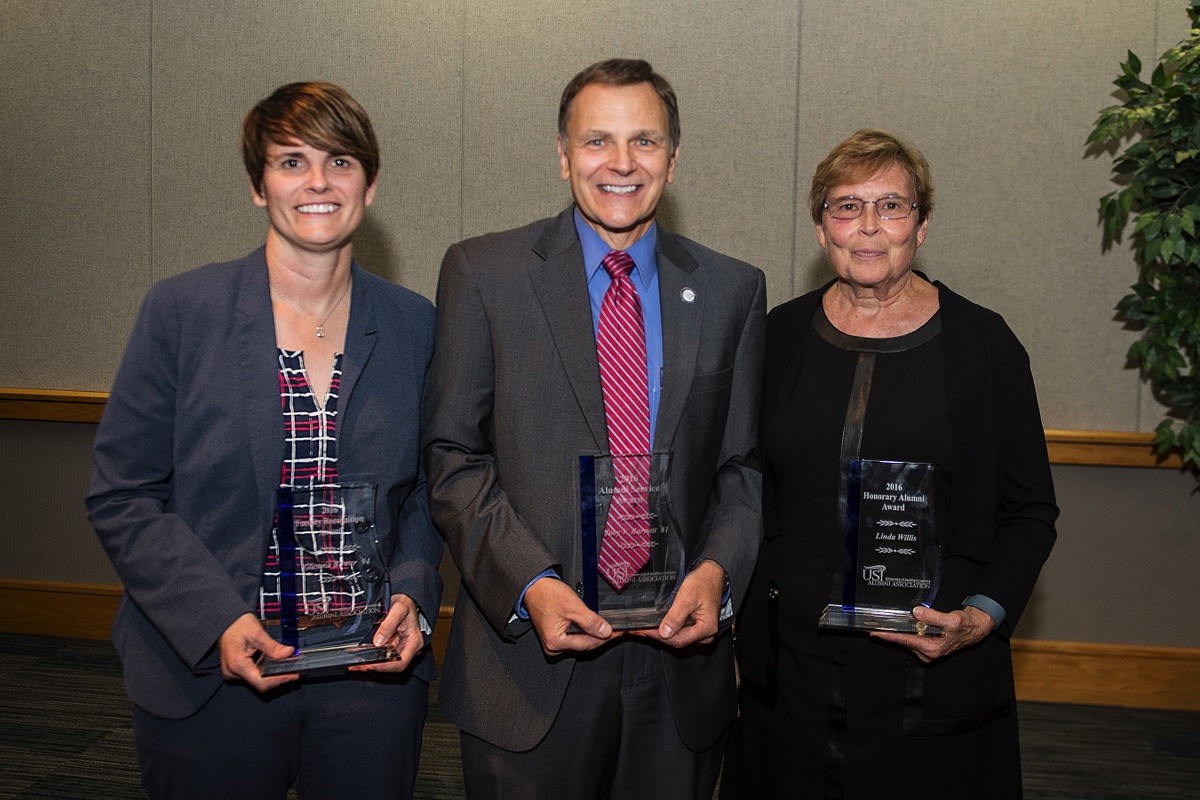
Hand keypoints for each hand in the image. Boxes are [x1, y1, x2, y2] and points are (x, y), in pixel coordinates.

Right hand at [218, 613, 297, 691]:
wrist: (224, 619)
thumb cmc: (237, 624)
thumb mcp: (257, 632)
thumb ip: (273, 646)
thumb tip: (289, 653)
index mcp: (237, 664)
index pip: (261, 682)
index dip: (279, 680)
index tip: (293, 675)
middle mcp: (233, 672)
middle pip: (260, 683)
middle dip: (278, 677)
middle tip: (294, 670)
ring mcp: (232, 672)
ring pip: (257, 680)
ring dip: (272, 675)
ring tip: (286, 666)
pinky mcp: (235, 670)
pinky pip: (252, 675)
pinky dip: (264, 671)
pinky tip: (273, 664)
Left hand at [351, 594, 425, 673]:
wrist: (405, 599)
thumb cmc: (405, 603)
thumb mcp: (398, 609)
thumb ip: (388, 625)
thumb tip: (378, 642)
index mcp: (414, 642)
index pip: (400, 663)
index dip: (384, 667)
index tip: (369, 666)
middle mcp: (408, 648)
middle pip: (391, 666)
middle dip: (373, 667)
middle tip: (356, 666)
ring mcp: (400, 648)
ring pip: (385, 662)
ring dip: (370, 664)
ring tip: (355, 664)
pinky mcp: (392, 646)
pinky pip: (382, 655)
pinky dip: (371, 657)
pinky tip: (360, 656)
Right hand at [524, 576, 616, 656]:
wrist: (534, 586)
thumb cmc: (547, 594)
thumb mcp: (572, 606)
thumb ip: (590, 621)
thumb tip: (605, 632)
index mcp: (556, 642)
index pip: (588, 644)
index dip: (605, 637)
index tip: (618, 632)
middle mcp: (553, 647)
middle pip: (585, 644)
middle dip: (600, 636)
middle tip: (616, 629)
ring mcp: (553, 643)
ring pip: (580, 641)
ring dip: (593, 634)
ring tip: (606, 626)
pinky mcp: (555, 637)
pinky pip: (574, 637)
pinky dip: (585, 632)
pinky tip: (593, 625)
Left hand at [633, 559, 724, 647]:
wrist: (711, 575)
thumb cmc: (702, 583)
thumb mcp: (687, 597)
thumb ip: (676, 616)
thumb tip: (664, 633)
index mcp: (706, 629)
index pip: (679, 640)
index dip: (658, 636)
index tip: (643, 630)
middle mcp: (705, 635)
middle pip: (677, 641)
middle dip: (657, 635)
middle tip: (638, 629)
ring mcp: (701, 633)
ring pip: (677, 638)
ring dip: (660, 633)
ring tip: (644, 627)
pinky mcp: (696, 628)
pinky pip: (680, 632)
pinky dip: (667, 629)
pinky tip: (655, 625)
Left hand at [871, 605, 996, 662]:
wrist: (975, 628)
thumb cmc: (965, 625)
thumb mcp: (951, 620)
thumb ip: (933, 616)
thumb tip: (917, 612)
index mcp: (932, 648)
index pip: (905, 640)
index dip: (888, 635)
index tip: (874, 632)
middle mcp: (927, 653)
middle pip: (903, 641)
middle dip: (888, 634)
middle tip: (871, 626)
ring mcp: (927, 651)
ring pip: (906, 640)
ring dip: (895, 633)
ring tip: (879, 625)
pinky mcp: (927, 646)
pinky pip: (912, 639)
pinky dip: (904, 632)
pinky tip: (896, 625)